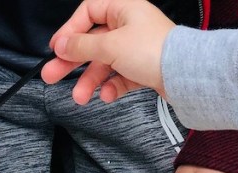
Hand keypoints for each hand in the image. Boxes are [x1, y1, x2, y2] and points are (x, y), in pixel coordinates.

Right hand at [41, 0, 174, 104]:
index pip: (88, 12)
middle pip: (92, 41)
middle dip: (72, 62)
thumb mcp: (109, 46)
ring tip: (79, 97)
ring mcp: (137, 48)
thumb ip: (81, 46)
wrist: (185, 76)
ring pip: (105, 63)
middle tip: (51, 75)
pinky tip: (107, 96)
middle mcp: (130, 25)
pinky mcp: (143, 68)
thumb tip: (60, 44)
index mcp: (124, 8)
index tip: (57, 48)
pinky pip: (120, 76)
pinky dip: (111, 87)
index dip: (70, 30)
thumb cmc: (153, 51)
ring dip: (89, 81)